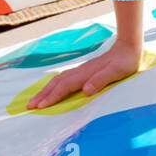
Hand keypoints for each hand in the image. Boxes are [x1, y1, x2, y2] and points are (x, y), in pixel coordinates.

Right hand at [28, 42, 142, 108]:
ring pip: (58, 81)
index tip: (40, 106)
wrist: (127, 49)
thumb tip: (86, 90)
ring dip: (45, 90)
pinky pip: (63, 80)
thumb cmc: (124, 63)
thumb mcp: (116, 72)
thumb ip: (101, 80)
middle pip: (56, 83)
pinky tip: (51, 90)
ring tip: (34, 100)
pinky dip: (53, 86)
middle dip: (42, 95)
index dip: (52, 97)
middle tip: (28, 106)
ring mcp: (80, 71)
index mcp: (86, 74)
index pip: (64, 87)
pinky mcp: (82, 72)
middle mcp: (80, 72)